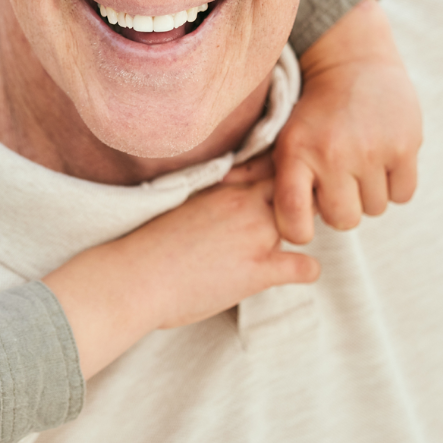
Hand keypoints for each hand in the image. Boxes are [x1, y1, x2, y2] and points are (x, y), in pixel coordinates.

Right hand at [43, 180, 317, 378]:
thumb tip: (218, 205)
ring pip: (303, 222)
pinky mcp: (260, 270)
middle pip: (294, 189)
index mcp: (222, 186)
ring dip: (299, 233)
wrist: (135, 277)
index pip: (268, 165)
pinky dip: (304, 270)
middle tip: (294, 217)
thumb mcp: (180, 207)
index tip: (277, 189)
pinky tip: (291, 274)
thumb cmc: (147, 247)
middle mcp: (244, 204)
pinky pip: (307, 265)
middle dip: (299, 201)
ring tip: (286, 245)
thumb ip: (209, 200)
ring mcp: (255, 236)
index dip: (279, 177)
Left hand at [260, 0, 421, 243]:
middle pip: (343, 221)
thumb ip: (255, 165)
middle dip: (340, 210)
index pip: (294, 218)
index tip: (302, 224)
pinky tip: (381, 162)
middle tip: (337, 184)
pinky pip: (402, 195)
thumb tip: (223, 184)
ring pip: (374, 209)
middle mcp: (332, 154)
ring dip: (368, 195)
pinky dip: (394, 186)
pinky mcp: (405, 147)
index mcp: (295, 152)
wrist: (355, 64)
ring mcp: (371, 151)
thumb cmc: (312, 110)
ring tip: (359, 166)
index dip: (298, 231)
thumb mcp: (281, 134)